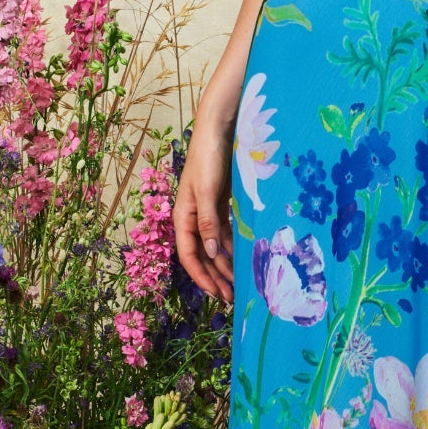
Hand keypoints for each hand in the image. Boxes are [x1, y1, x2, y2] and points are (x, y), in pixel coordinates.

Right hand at [173, 107, 235, 301]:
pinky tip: (244, 258)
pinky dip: (233, 247)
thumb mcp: (206, 192)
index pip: (190, 256)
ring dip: (225, 265)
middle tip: (232, 298)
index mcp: (183, 217)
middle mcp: (193, 218)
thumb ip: (207, 222)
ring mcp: (208, 212)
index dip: (202, 277)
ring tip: (240, 284)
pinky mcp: (221, 205)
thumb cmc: (207, 159)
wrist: (218, 130)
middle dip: (215, 278)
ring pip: (215, 247)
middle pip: (202, 256)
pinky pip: (225, 233)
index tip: (217, 294)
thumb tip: (208, 253)